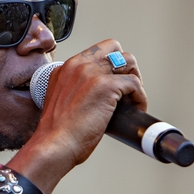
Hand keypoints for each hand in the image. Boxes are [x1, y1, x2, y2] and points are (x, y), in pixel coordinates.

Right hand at [25, 39, 147, 175]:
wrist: (54, 145)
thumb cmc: (57, 134)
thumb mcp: (61, 101)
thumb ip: (76, 90)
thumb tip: (98, 96)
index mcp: (66, 68)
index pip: (96, 52)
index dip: (110, 66)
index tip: (113, 83)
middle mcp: (78, 65)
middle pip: (114, 48)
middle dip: (125, 66)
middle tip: (127, 88)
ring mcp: (92, 73)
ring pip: (128, 61)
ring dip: (135, 80)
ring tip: (133, 99)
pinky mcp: (106, 86)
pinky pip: (134, 84)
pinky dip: (140, 97)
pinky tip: (136, 109)